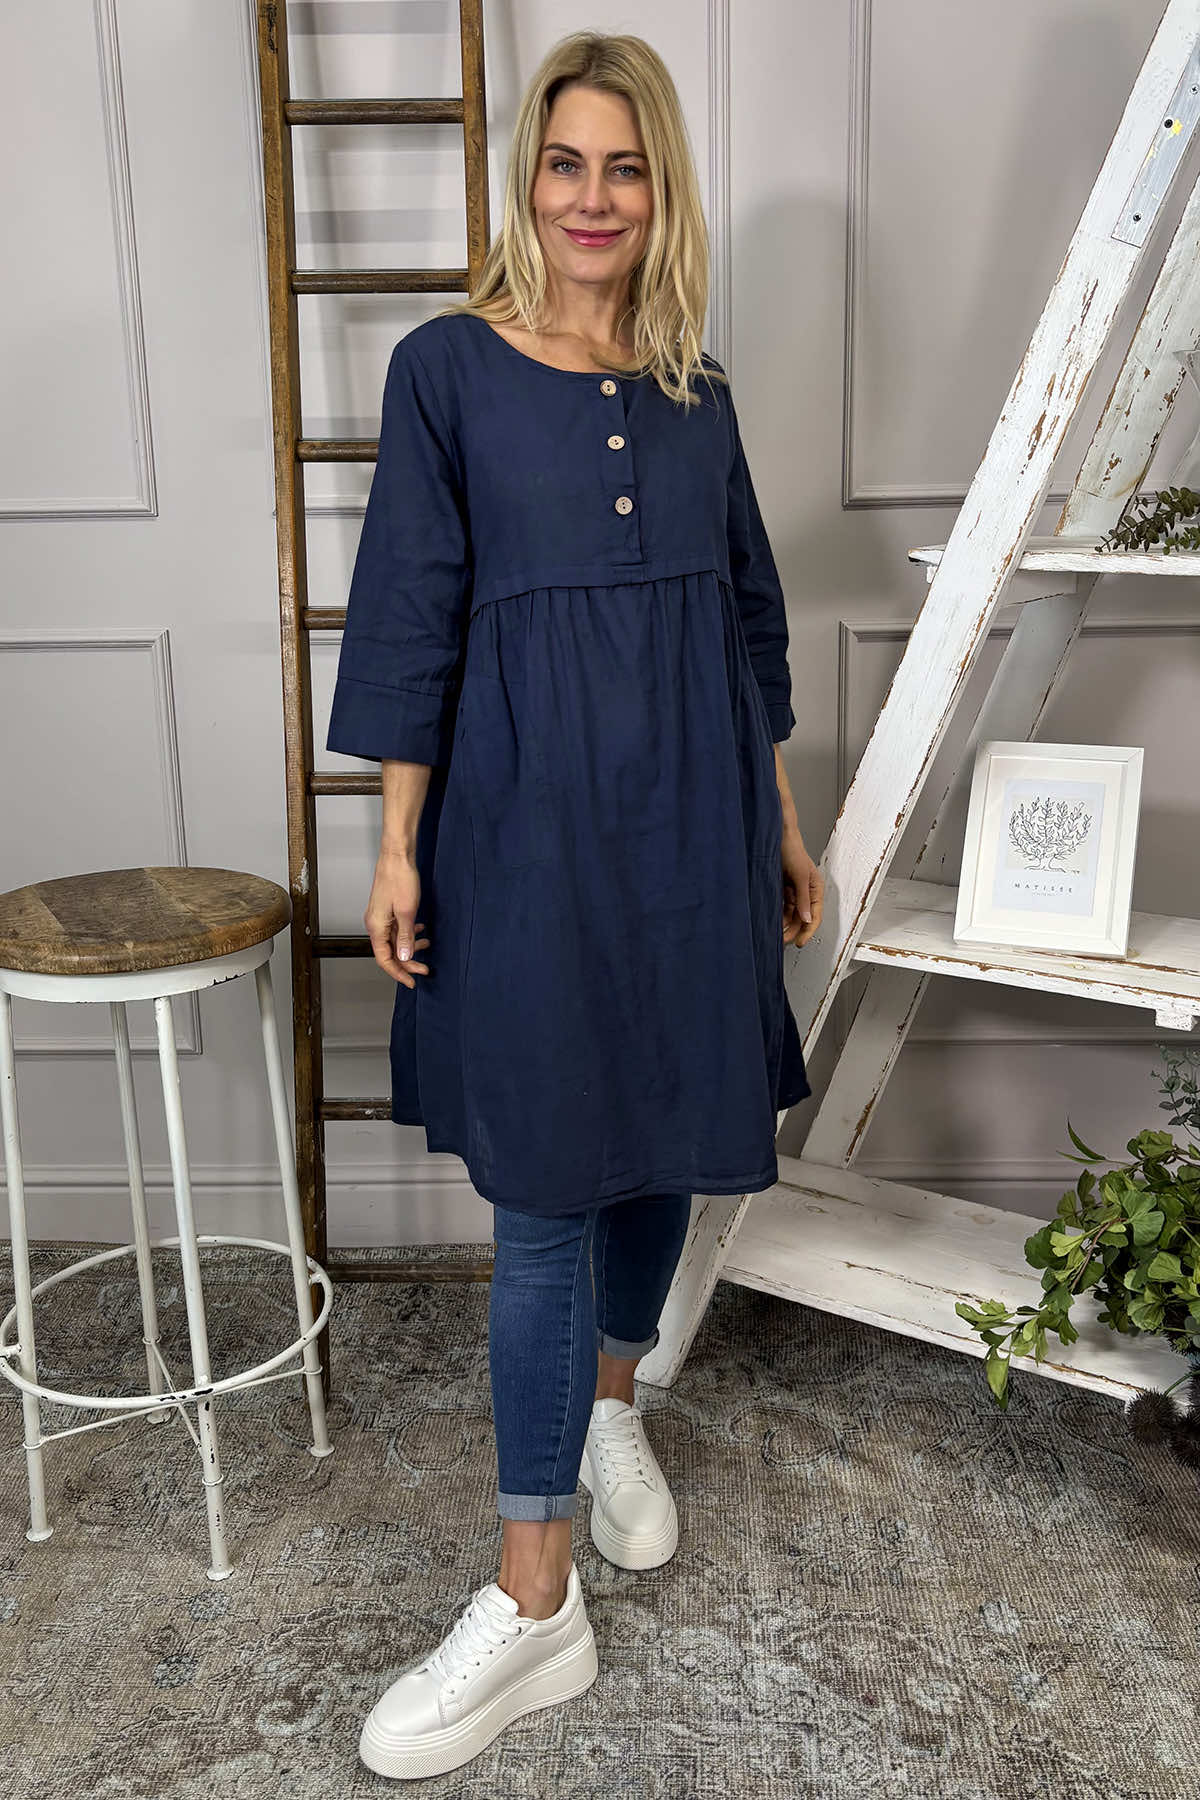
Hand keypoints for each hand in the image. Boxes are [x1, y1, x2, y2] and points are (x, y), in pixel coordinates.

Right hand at [365, 850, 431, 986]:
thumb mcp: (407, 912)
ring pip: (395, 940)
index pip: (384, 959)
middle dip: (407, 962)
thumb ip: (405, 936)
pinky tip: (420, 930)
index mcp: (376, 926)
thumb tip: (405, 957)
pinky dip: (409, 933)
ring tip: (426, 946)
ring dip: (410, 946)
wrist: (397, 856)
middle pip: (390, 952)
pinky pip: (397, 928)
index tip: (411, 981)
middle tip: (424, 968)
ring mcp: (381, 916)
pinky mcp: (388, 909)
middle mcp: (375, 923)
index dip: (398, 973)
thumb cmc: (399, 878)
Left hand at [782, 832, 822, 947]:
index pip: (815, 915)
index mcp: (815, 888)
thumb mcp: (800, 876)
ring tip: (776, 935)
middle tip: (784, 942)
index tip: (800, 942)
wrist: (776, 837)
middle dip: (794, 930)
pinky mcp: (782, 890)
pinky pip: (782, 907)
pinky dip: (778, 916)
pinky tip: (772, 922)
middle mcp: (806, 892)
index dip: (808, 930)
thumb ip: (803, 899)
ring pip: (791, 915)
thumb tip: (807, 918)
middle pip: (802, 918)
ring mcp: (794, 891)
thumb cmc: (792, 850)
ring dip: (785, 925)